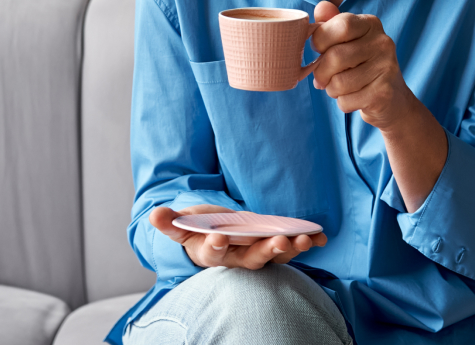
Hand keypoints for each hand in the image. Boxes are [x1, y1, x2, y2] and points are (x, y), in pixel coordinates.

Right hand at [149, 204, 327, 269]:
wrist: (214, 236)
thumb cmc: (198, 229)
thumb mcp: (182, 225)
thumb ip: (170, 222)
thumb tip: (154, 215)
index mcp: (211, 253)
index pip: (213, 254)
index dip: (216, 247)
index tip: (220, 238)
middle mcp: (236, 258)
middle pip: (252, 259)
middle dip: (266, 251)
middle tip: (279, 242)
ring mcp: (256, 253)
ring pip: (275, 255)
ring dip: (291, 248)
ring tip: (305, 239)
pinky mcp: (272, 246)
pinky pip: (290, 247)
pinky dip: (306, 243)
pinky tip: (320, 236)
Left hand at [310, 1, 418, 131]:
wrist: (392, 99)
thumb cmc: (361, 65)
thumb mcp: (347, 40)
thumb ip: (331, 23)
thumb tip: (321, 6)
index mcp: (371, 24)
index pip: (340, 25)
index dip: (321, 40)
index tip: (319, 49)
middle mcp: (383, 42)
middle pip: (335, 56)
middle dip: (321, 72)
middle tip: (323, 78)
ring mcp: (386, 68)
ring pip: (338, 83)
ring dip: (331, 89)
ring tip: (339, 87)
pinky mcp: (384, 93)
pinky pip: (346, 101)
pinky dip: (342, 103)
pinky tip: (354, 97)